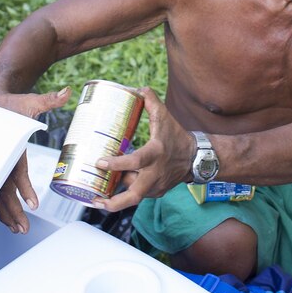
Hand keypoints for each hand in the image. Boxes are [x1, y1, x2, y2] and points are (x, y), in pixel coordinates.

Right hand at [0, 85, 71, 233]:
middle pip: (4, 188)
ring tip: (18, 229)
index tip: (33, 203)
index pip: (16, 170)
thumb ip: (50, 100)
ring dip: (6, 213)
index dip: (24, 187)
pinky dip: (0, 206)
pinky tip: (8, 219)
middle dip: (13, 210)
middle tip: (24, 226)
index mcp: (9, 144)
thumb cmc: (12, 103)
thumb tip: (68, 91)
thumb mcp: (31, 101)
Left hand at [92, 87, 195, 211]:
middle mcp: (155, 173)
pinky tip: (110, 192)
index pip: (135, 161)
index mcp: (155, 153)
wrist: (195, 158)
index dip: (117, 163)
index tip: (99, 163)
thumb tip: (138, 89)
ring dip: (116, 195)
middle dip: (114, 202)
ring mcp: (156, 186)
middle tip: (95, 201)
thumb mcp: (165, 117)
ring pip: (133, 195)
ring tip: (96, 196)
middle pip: (134, 195)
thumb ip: (151, 102)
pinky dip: (125, 193)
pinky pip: (138, 195)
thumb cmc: (176, 136)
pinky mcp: (157, 193)